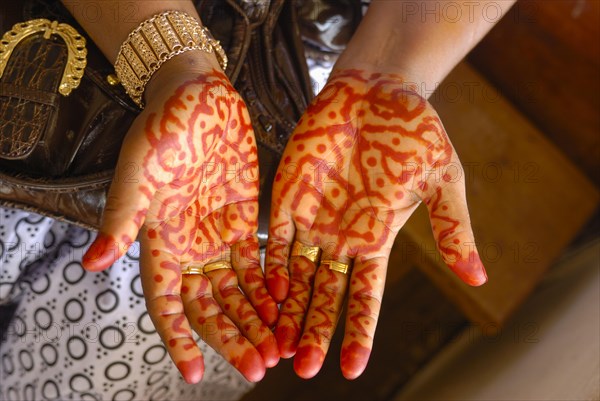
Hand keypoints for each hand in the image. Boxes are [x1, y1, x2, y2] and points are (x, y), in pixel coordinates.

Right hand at [81, 60, 278, 382]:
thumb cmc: (161, 127)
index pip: (166, 303)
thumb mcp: (139, 170)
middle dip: (231, 337)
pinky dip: (270, 286)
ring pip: (237, 290)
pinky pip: (259, 262)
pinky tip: (286, 307)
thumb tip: (93, 265)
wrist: (197, 95)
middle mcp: (189, 246)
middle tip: (258, 367)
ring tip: (277, 349)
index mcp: (159, 242)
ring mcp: (218, 235)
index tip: (196, 372)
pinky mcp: (245, 219)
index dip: (179, 338)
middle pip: (209, 305)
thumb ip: (121, 217)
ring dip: (255, 320)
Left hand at [265, 69, 486, 379]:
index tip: (353, 368)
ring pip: (294, 275)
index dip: (360, 332)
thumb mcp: (442, 181)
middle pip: (323, 295)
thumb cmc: (414, 132)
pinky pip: (275, 238)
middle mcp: (340, 237)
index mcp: (376, 240)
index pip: (366, 297)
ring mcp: (312, 218)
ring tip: (275, 344)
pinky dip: (271, 264)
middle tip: (302, 368)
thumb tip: (479, 279)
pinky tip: (268, 289)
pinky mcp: (289, 195)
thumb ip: (451, 228)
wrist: (378, 90)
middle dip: (313, 331)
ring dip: (286, 309)